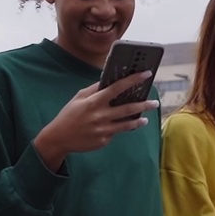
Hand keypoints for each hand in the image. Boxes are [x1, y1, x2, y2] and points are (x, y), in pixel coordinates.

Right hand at [33, 72, 159, 170]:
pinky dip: (117, 129)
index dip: (133, 80)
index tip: (146, 75)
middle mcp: (101, 115)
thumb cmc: (69, 115)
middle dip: (144, 104)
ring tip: (146, 118)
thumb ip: (94, 89)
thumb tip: (107, 80)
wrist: (59, 138)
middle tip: (155, 102)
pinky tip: (117, 127)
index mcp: (94, 102)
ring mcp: (103, 130)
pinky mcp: (104, 141)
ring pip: (127, 125)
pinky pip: (115, 133)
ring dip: (139, 121)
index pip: (117, 88)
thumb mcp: (78, 98)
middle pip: (128, 108)